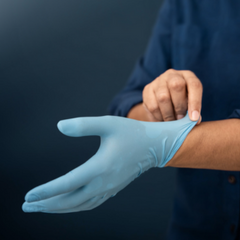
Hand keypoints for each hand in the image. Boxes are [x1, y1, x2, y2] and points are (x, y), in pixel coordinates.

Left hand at [22, 113, 196, 212]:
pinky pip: (90, 204)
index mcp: (101, 167)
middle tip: (27, 206)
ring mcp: (109, 188)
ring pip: (80, 205)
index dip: (46, 191)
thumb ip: (83, 124)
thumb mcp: (108, 123)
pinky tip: (67, 204)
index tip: (29, 196)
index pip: (67, 184)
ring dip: (59, 208)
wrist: (154, 145)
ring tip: (43, 207)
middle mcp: (104, 182)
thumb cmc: (131, 133)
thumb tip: (59, 126)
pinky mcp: (113, 189)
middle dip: (47, 205)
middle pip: (70, 201)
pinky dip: (74, 207)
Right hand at [142, 69, 201, 122]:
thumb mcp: (189, 103)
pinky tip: (162, 119)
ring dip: (168, 114)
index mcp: (187, 76)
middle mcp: (172, 75)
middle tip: (179, 119)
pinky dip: (158, 116)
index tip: (194, 118)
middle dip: (179, 106)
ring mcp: (158, 81)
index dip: (195, 102)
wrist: (162, 99)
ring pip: (163, 97)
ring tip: (171, 122)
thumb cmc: (180, 102)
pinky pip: (152, 105)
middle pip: (176, 86)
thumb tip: (194, 121)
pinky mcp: (147, 89)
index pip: (194, 85)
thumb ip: (193, 111)